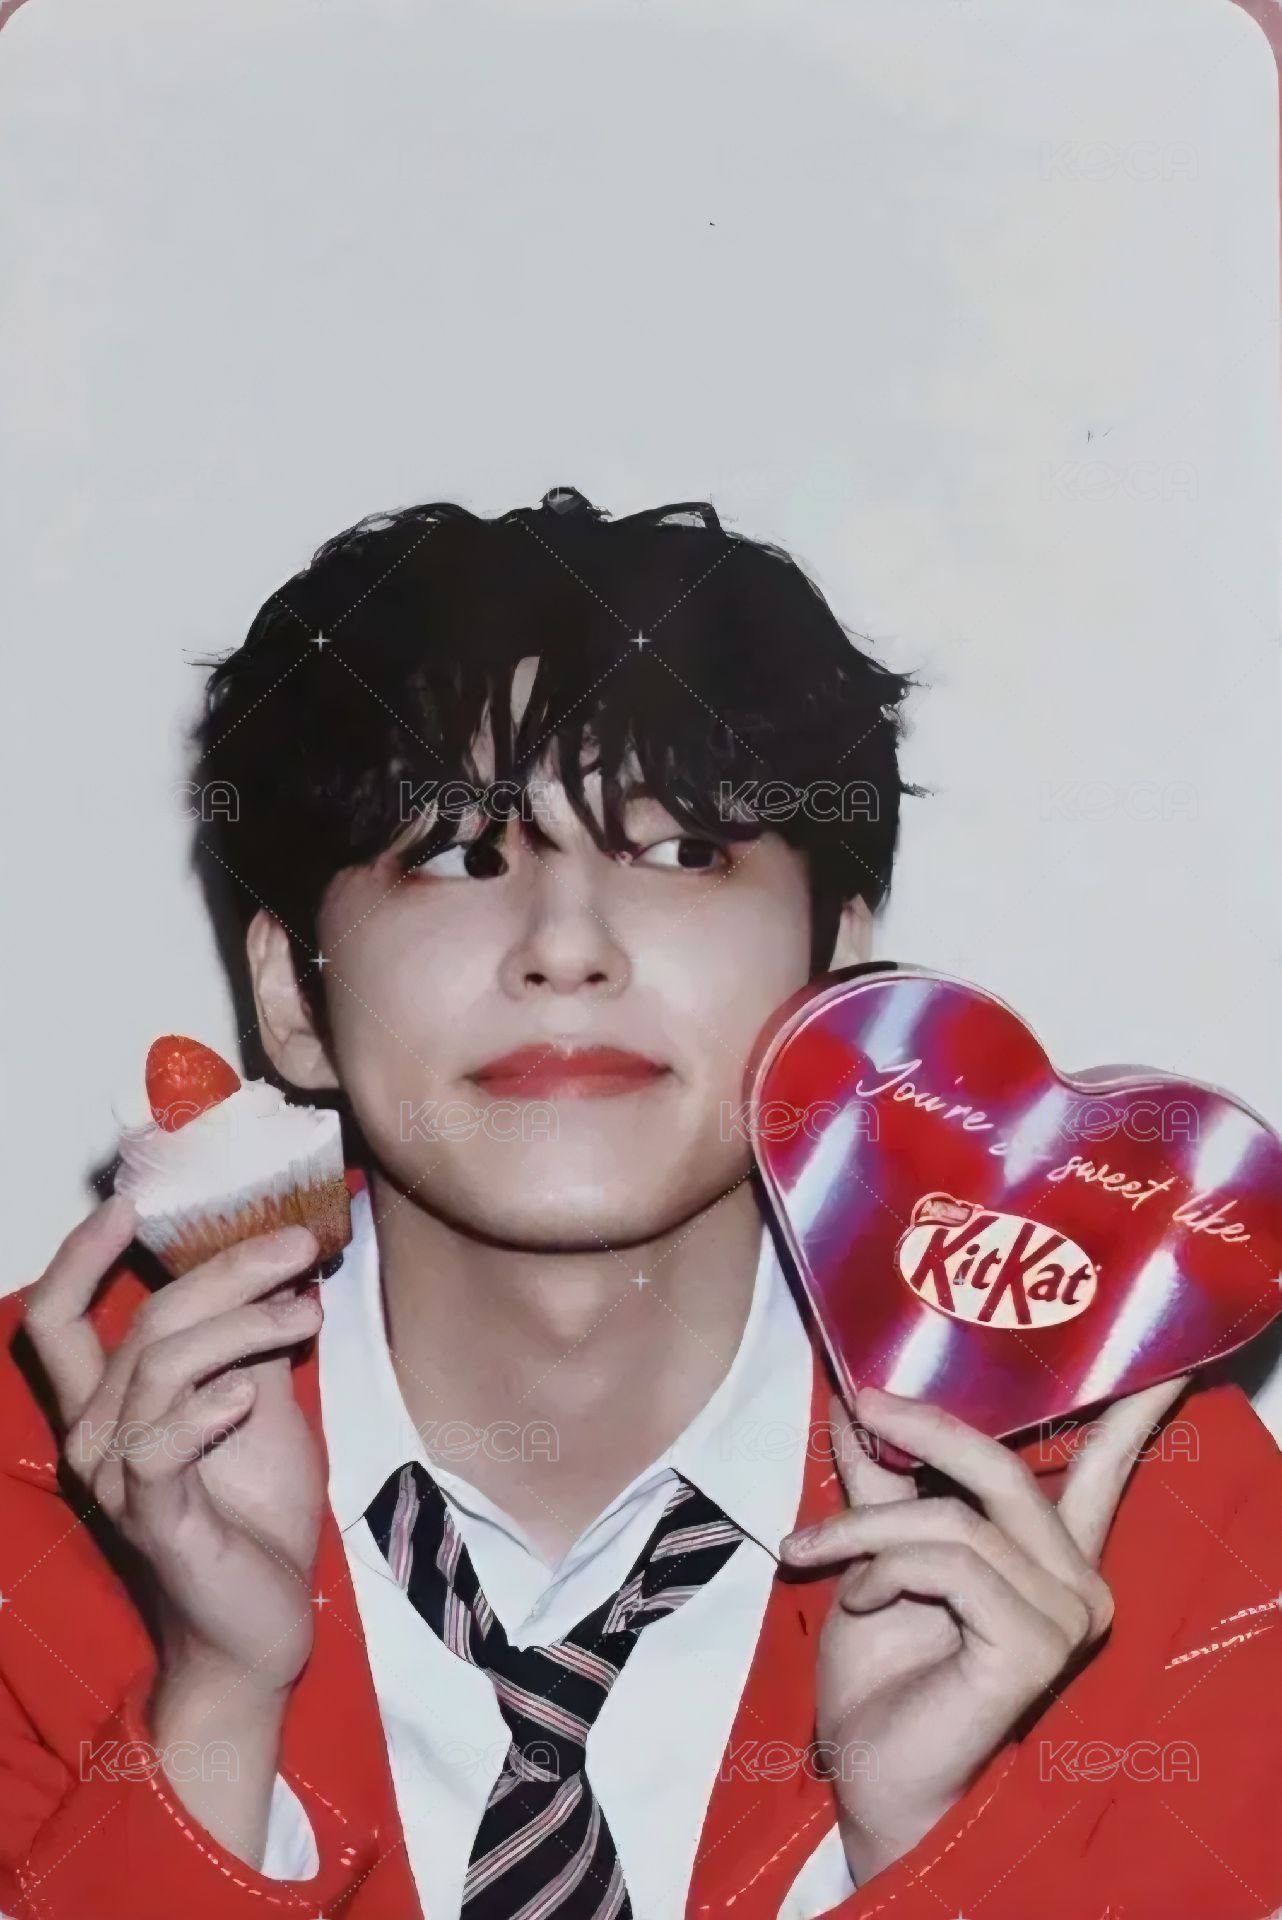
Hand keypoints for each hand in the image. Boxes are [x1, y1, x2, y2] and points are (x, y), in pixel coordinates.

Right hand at [23, 1194, 326, 1861]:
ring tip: (304, 1309)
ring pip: (161, 1369)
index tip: (131, 1203)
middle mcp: (95, 1439)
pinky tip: (252, 1391)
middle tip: (296, 1242)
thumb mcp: (258, 1404)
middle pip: (142, 1325)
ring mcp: (119, 1483)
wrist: (264, 1627)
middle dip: (224, 1270)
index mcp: (108, 1406)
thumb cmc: (255, 1513)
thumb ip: (249, 1340)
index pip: (56, 1320)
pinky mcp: (155, 1522)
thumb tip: (276, 1260)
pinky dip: (206, 1411)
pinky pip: (161, 1449)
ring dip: (242, 1325)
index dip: (80, 1256)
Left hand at [780, 1376, 1188, 1883]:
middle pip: (1004, 1468)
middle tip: (864, 1403)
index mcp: (1048, 1556)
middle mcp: (1074, 1582)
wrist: (869, 1776)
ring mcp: (1064, 1615)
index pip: (1105, 1469)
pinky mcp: (1036, 1643)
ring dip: (866, 1527)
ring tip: (814, 1552)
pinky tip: (854, 1600)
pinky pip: (947, 1562)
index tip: (1166, 1357)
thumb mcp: (874, 1557)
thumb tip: (861, 1408)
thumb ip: (882, 1484)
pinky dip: (882, 1568)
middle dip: (923, 1426)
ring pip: (954, 1517)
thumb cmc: (879, 1679)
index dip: (1135, 1410)